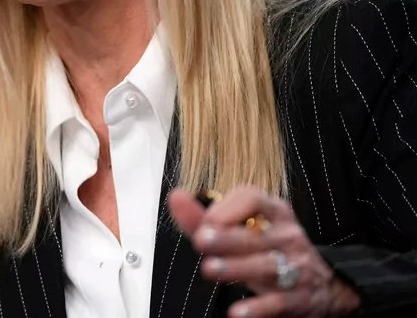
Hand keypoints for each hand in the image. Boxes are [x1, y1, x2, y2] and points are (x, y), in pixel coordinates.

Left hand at [168, 186, 360, 316]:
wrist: (327, 286)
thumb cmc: (272, 250)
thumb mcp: (245, 229)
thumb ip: (205, 217)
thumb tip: (176, 197)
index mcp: (274, 213)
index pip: (251, 199)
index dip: (225, 209)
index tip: (203, 222)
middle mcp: (286, 237)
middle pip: (254, 236)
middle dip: (226, 238)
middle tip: (200, 240)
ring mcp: (295, 268)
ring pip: (266, 267)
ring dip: (237, 268)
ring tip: (211, 269)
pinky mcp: (298, 300)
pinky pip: (278, 304)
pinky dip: (258, 309)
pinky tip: (237, 312)